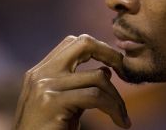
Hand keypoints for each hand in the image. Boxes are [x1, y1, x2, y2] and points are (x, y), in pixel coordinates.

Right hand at [14, 34, 130, 129]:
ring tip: (123, 115)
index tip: (116, 65)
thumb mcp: (65, 106)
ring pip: (97, 77)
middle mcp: (40, 74)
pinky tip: (121, 122)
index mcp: (40, 71)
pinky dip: (114, 108)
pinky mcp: (52, 102)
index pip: (73, 43)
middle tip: (125, 70)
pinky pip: (95, 97)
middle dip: (110, 54)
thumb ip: (80, 86)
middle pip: (83, 43)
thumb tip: (106, 71)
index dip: (99, 49)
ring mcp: (45, 86)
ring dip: (117, 97)